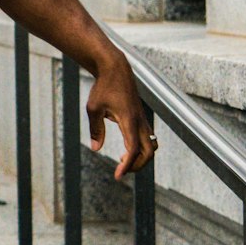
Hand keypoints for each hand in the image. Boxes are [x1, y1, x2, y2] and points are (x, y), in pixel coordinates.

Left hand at [86, 51, 156, 178]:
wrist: (115, 69)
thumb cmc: (103, 87)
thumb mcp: (93, 108)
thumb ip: (96, 129)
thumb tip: (96, 148)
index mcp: (129, 120)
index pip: (133, 149)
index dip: (127, 165)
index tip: (118, 175)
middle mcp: (140, 121)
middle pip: (149, 152)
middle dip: (137, 165)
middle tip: (120, 171)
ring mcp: (143, 119)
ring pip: (152, 145)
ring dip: (141, 157)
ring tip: (123, 161)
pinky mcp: (141, 117)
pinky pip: (148, 138)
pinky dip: (142, 148)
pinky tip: (127, 150)